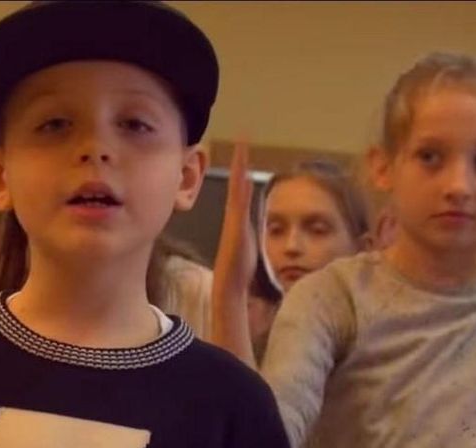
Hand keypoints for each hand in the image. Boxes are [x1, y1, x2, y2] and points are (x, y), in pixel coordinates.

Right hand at [213, 141, 255, 289]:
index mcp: (236, 216)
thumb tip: (246, 219)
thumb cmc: (237, 267)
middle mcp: (233, 213)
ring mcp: (233, 218)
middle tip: (243, 137)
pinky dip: (239, 187)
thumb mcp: (245, 243)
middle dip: (239, 159)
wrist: (229, 283)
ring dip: (239, 167)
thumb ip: (246, 229)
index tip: (244, 147)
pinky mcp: (236, 226)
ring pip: (236, 186)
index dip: (241, 167)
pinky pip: (238, 201)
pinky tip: (244, 176)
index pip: (238, 185)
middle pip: (236, 180)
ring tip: (242, 147)